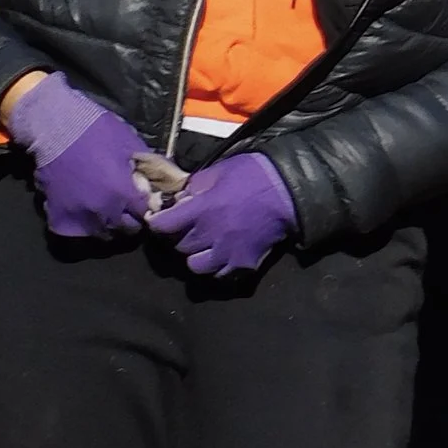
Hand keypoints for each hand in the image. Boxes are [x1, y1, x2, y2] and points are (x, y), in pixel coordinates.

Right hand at [6, 73, 154, 243]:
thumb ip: (148, 167)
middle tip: (127, 209)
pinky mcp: (58, 215)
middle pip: (124, 230)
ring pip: (101, 234)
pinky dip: (81, 225)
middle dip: (130, 221)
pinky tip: (84, 211)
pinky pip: (75, 230)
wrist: (54, 127)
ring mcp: (79, 216)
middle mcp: (103, 211)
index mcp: (123, 194)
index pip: (144, 215)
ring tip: (107, 211)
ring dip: (107, 226)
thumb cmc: (95, 130)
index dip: (147, 208)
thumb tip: (163, 179)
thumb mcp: (131, 144)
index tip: (144, 203)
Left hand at [152, 153, 297, 279]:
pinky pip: (220, 276)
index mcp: (203, 210)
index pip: (164, 226)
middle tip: (184, 228)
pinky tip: (220, 255)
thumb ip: (195, 186)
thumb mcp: (220, 171)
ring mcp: (228, 254)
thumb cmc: (255, 175)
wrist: (291, 192)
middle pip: (178, 246)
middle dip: (177, 236)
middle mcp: (212, 236)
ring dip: (195, 255)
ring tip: (202, 246)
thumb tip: (180, 198)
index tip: (158, 220)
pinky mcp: (245, 265)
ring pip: (195, 266)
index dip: (157, 223)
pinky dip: (216, 268)